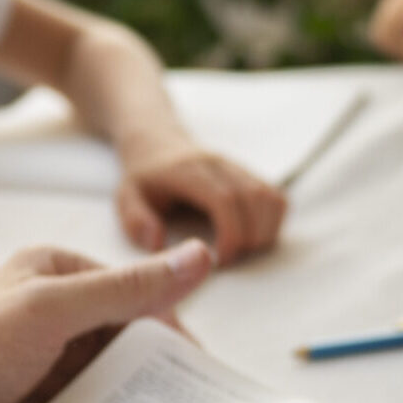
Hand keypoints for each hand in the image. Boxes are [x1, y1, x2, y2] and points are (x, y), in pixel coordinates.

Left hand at [0, 239, 215, 402]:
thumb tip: (201, 255)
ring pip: (112, 382)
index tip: (201, 373)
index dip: (172, 333)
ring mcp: (46, 364)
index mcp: (58, 275)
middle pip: (130, 341)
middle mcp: (55, 317)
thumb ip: (126, 287)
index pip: (139, 296)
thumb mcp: (51, 309)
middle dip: (159, 374)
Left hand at [114, 140, 286, 263]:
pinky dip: (273, 223)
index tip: (221, 261)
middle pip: (255, 200)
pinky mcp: (250, 175)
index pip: (225, 200)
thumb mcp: (126, 196)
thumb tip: (157, 243)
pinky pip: (276, 198)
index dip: (231, 234)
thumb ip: (136, 220)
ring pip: (271, 198)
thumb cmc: (143, 177)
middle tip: (229, 261)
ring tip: (241, 251)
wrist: (157, 142)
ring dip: (265, 233)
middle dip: (249, 239)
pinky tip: (251, 238)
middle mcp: (220, 164)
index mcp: (189, 171)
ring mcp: (238, 167)